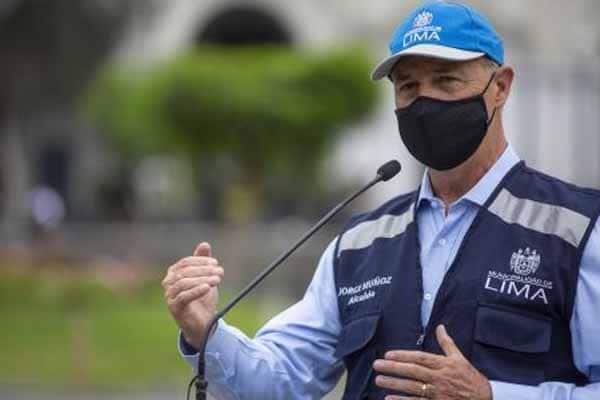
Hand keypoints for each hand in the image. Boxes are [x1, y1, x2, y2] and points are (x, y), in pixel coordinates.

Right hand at [162, 242, 223, 349]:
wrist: (204, 323)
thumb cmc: (203, 298)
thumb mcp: (206, 277)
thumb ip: (203, 262)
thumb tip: (204, 244)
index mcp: (174, 273)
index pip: (185, 262)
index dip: (201, 261)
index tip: (215, 263)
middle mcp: (168, 283)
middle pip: (185, 272)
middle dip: (204, 270)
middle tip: (219, 271)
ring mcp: (170, 296)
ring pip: (184, 283)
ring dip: (202, 279)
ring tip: (217, 280)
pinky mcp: (174, 308)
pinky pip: (183, 297)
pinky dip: (196, 291)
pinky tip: (208, 288)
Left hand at [373, 325, 491, 399]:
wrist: (486, 399)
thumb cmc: (470, 378)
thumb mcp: (459, 358)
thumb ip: (447, 343)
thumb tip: (440, 327)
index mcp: (443, 365)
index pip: (419, 358)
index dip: (403, 356)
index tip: (388, 354)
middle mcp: (439, 378)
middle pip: (413, 372)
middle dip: (393, 368)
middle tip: (376, 365)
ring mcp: (438, 393)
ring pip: (412, 388)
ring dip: (394, 384)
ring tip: (379, 380)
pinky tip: (389, 399)